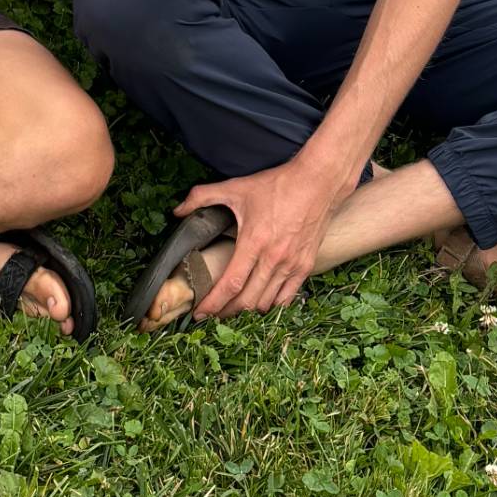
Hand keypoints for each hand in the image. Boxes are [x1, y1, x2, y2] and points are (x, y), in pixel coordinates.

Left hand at [178, 158, 344, 317]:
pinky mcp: (306, 266)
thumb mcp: (236, 187)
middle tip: (212, 313)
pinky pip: (287, 298)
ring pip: (267, 303)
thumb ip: (202, 196)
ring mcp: (292, 265)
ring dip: (248, 310)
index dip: (213, 303)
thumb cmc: (277, 185)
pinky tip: (260, 302)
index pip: (231, 284)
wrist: (318, 182)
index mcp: (254, 242)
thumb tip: (177, 210)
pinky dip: (272, 305)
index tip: (200, 313)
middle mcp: (274, 259)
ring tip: (232, 309)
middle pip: (247, 300)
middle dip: (226, 312)